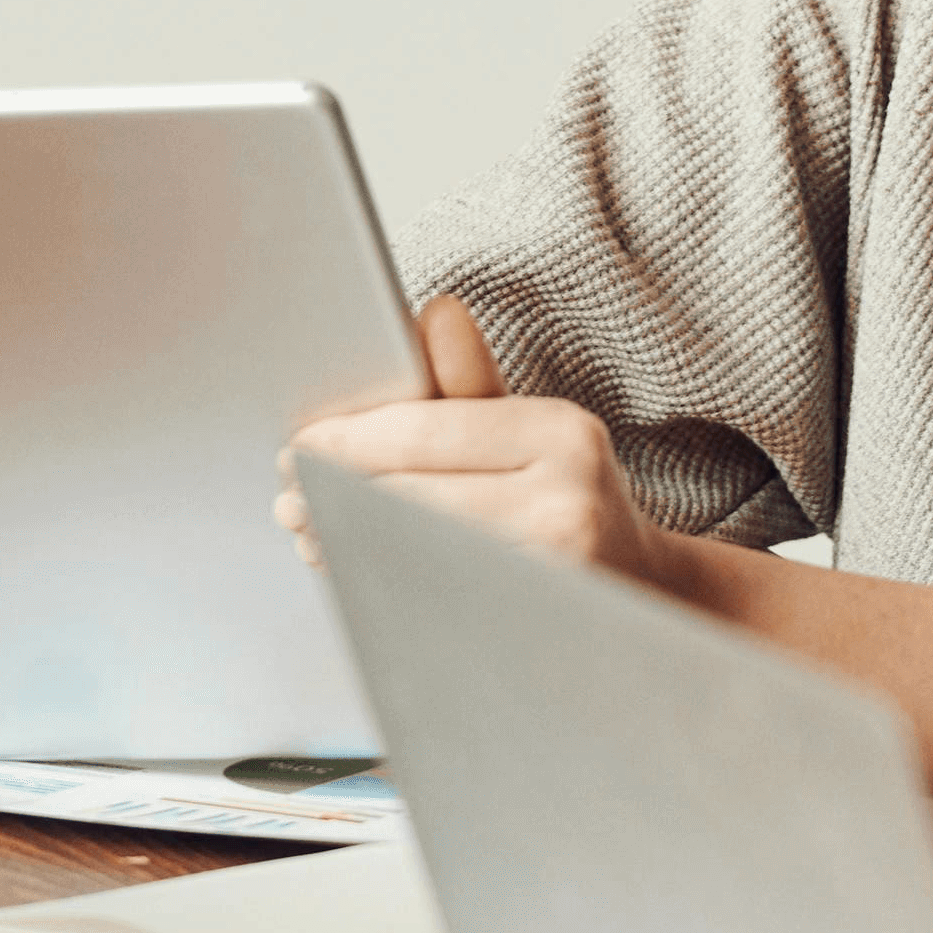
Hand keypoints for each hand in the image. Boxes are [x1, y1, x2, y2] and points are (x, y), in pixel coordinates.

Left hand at [278, 294, 683, 593]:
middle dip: (335, 497)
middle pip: (411, 495)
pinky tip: (355, 570)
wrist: (644, 588)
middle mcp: (567, 499)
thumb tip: (432, 309)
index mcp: (562, 432)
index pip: (425, 431)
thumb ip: (469, 378)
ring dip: (347, 544)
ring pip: (414, 550)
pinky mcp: (531, 623)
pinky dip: (382, 582)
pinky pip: (430, 597)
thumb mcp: (531, 427)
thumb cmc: (567, 496)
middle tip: (289, 501)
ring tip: (312, 534)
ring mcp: (553, 572)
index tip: (298, 448)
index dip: (348, 441)